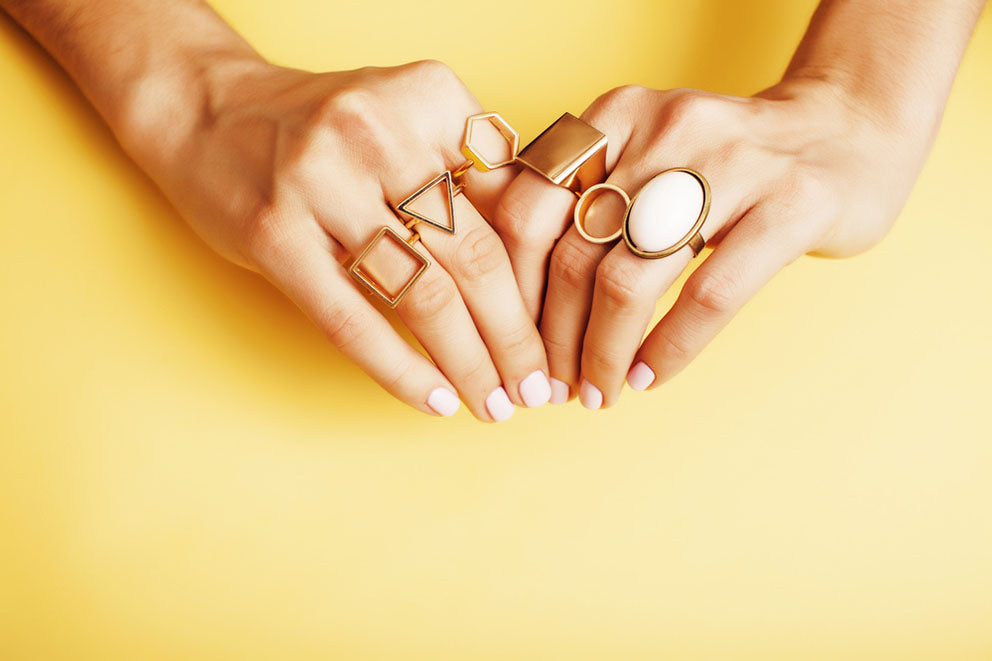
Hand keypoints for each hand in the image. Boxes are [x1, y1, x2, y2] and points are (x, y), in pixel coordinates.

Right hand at [124, 58, 550, 419]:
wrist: (208, 107)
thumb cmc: (327, 129)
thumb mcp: (409, 123)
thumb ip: (471, 178)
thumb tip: (542, 274)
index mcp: (430, 95)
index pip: (514, 206)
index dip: (546, 280)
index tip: (563, 331)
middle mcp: (379, 130)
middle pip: (477, 256)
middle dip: (517, 338)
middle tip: (540, 388)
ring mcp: (320, 181)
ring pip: (424, 294)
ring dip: (470, 364)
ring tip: (495, 404)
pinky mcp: (274, 233)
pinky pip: (353, 320)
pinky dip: (403, 370)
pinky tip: (435, 400)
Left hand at [493, 77, 933, 407]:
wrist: (847, 128)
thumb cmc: (728, 161)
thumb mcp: (647, 149)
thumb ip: (585, 193)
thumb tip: (512, 286)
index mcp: (617, 116)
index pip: (528, 208)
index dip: (509, 287)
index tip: (510, 338)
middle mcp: (665, 131)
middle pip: (571, 253)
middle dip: (550, 336)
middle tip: (551, 382)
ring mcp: (732, 166)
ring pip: (628, 280)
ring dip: (601, 353)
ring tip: (597, 390)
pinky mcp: (791, 206)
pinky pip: (708, 295)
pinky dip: (669, 348)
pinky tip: (650, 376)